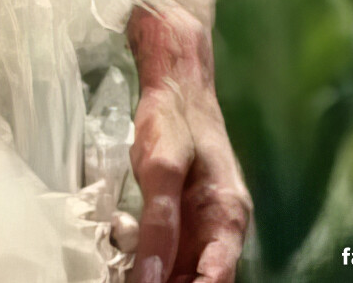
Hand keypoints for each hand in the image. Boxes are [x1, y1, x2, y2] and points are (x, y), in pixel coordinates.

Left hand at [126, 6, 251, 282]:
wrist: (177, 89)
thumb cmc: (172, 122)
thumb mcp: (161, 167)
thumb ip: (159, 221)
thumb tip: (151, 277)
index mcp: (228, 217)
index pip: (217, 279)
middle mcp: (222, 229)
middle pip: (202, 279)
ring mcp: (203, 224)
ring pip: (185, 270)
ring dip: (160, 278)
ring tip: (124, 279)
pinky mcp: (184, 218)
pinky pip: (172, 253)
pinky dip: (153, 266)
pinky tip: (127, 268)